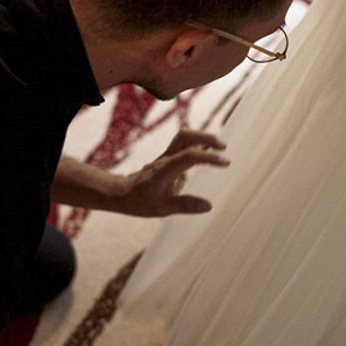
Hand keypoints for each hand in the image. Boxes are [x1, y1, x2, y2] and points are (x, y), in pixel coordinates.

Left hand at [109, 129, 229, 216]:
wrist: (121, 194)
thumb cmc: (140, 202)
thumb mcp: (163, 208)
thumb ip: (185, 206)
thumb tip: (208, 205)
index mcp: (166, 170)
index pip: (190, 156)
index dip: (209, 156)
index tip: (225, 162)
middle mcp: (166, 159)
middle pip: (186, 136)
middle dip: (206, 138)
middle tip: (223, 148)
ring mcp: (165, 157)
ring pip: (184, 137)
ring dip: (202, 138)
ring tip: (218, 148)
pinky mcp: (166, 158)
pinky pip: (183, 144)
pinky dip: (197, 144)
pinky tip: (205, 153)